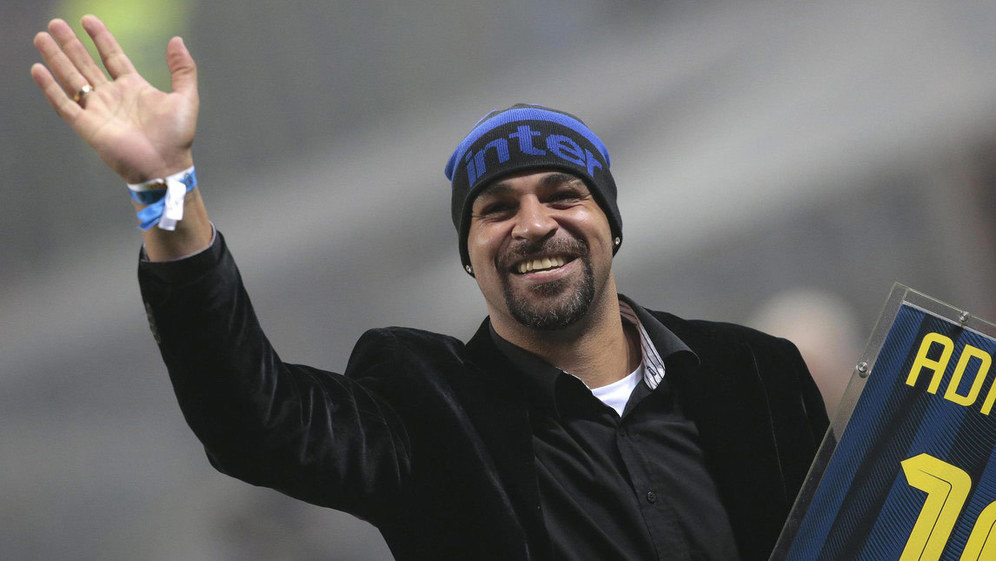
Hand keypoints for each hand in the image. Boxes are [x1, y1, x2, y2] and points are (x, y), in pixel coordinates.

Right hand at [31, 15, 198, 182]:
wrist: (166, 166)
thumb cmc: (177, 137)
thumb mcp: (186, 97)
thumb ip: (183, 68)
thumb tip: (177, 40)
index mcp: (133, 88)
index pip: (112, 56)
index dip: (101, 38)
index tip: (88, 19)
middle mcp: (112, 96)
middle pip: (86, 64)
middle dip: (71, 44)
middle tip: (55, 23)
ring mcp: (98, 110)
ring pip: (72, 78)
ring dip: (56, 58)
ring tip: (42, 37)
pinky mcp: (87, 126)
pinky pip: (64, 104)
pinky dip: (50, 88)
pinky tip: (38, 70)